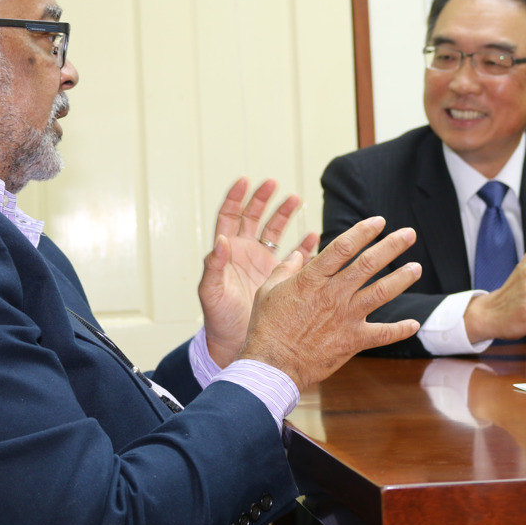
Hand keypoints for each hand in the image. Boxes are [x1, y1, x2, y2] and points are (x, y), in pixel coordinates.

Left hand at [199, 178, 318, 367]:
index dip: (236, 198)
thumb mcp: (211, 292)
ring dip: (284, 215)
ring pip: (275, 231)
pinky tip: (313, 236)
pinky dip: (303, 245)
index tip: (245, 180)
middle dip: (263, 199)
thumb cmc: (218, 319)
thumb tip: (219, 241)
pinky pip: (293, 256)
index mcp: (227, 252)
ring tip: (296, 199)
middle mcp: (245, 253)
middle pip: (253, 217)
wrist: (235, 344)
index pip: (229, 216)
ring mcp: (263, 263)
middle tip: (273, 183)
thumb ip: (214, 266)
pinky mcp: (279, 277)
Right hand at [237, 217, 420, 391]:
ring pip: (381, 293)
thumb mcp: (269, 290)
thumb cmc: (266, 327)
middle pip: (368, 264)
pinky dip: (400, 330)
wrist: (272, 365)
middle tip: (409, 234)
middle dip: (391, 247)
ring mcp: (346, 317)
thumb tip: (298, 253)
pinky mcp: (353, 341)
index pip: (343, 247)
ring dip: (401, 279)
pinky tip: (415, 324)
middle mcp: (334, 294)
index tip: (379, 221)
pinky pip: (383, 335)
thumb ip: (286, 269)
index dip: (363, 231)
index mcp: (312, 279)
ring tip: (416, 268)